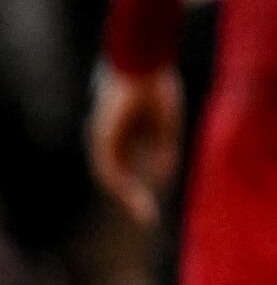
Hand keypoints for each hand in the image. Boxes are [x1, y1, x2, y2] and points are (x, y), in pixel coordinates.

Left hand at [89, 64, 179, 223]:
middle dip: (134, 196)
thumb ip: (164, 152)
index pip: (133, 165)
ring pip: (113, 174)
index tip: (155, 203)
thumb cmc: (157, 88)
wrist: (143, 67)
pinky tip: (135, 195)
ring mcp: (105, 137)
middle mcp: (113, 137)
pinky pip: (109, 167)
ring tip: (143, 212)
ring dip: (127, 195)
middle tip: (147, 217)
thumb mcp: (166, 126)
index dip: (144, 183)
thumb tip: (161, 179)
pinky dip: (122, 183)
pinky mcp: (101, 137)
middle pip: (122, 173)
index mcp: (129, 131)